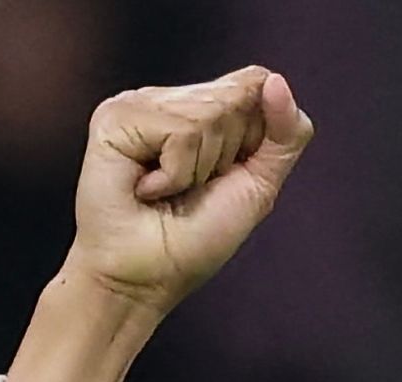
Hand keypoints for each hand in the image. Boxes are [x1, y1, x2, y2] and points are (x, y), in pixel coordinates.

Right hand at [61, 66, 313, 319]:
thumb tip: (277, 81)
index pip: (255, 83)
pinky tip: (147, 189)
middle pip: (236, 96)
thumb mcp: (258, 185)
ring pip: (209, 113)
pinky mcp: (116, 116)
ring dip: (197, 169)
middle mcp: (170, 99)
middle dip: (225, 156)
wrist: (144, 280)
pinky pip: (180, 130)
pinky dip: (175, 173)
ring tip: (166, 191)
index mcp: (201, 108)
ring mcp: (141, 103)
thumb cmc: (193, 241)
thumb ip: (285, 135)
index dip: (253, 136)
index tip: (224, 176)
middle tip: (190, 188)